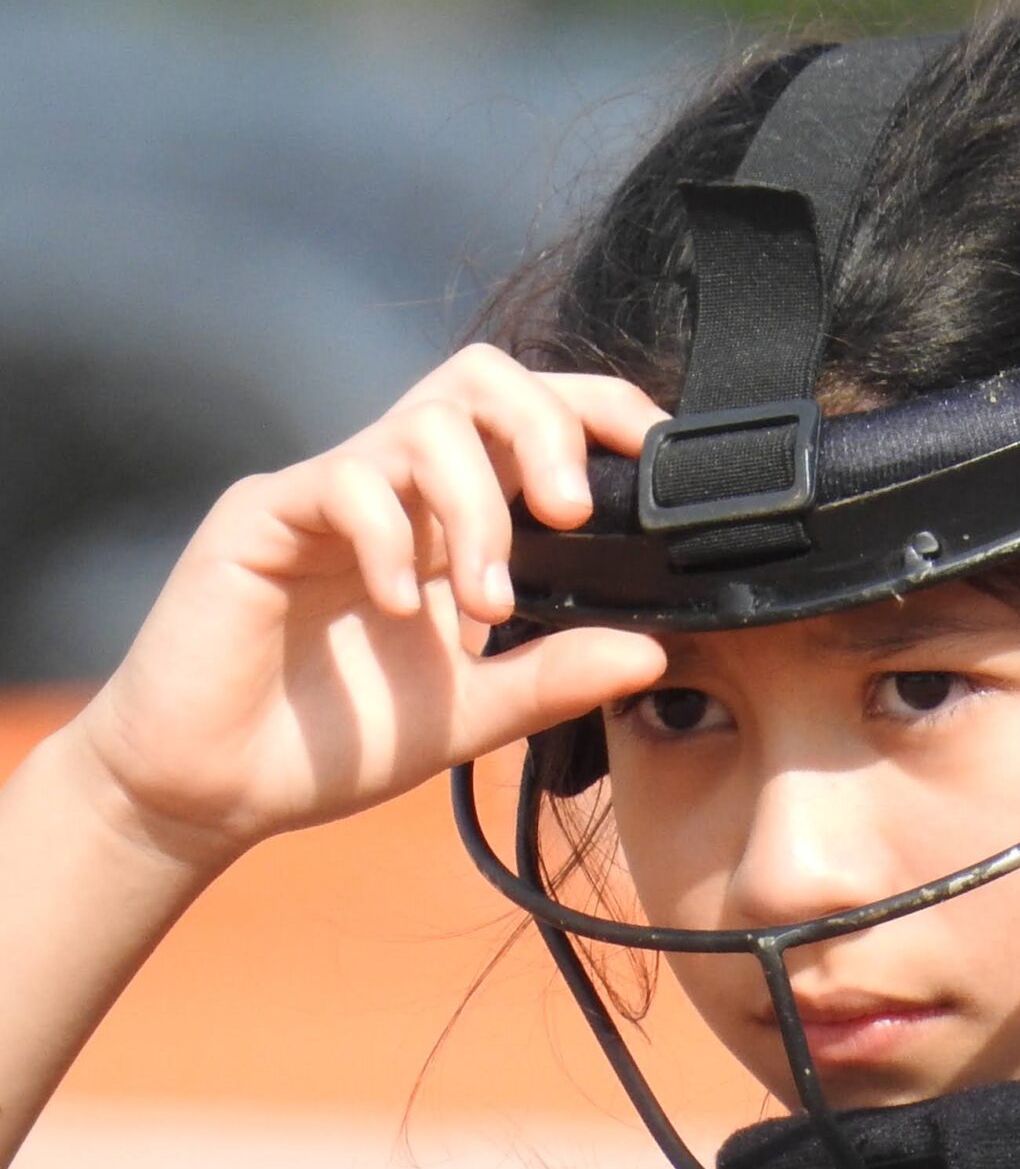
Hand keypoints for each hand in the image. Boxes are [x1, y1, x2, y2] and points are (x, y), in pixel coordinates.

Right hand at [69, 346, 669, 872]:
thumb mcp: (471, 713)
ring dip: (478, 506)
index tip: (655, 458)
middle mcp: (398, 489)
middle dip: (545, 426)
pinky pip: (344, 482)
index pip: (534, 417)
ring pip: (425, 423)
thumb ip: (554, 679)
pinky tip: (402, 609)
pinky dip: (392, 538)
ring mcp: (329, 494)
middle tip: (572, 512)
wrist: (214, 789)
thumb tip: (655, 652)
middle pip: (481, 378)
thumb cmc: (337, 740)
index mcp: (454, 518)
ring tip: (487, 602)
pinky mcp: (263, 517)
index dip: (599, 411)